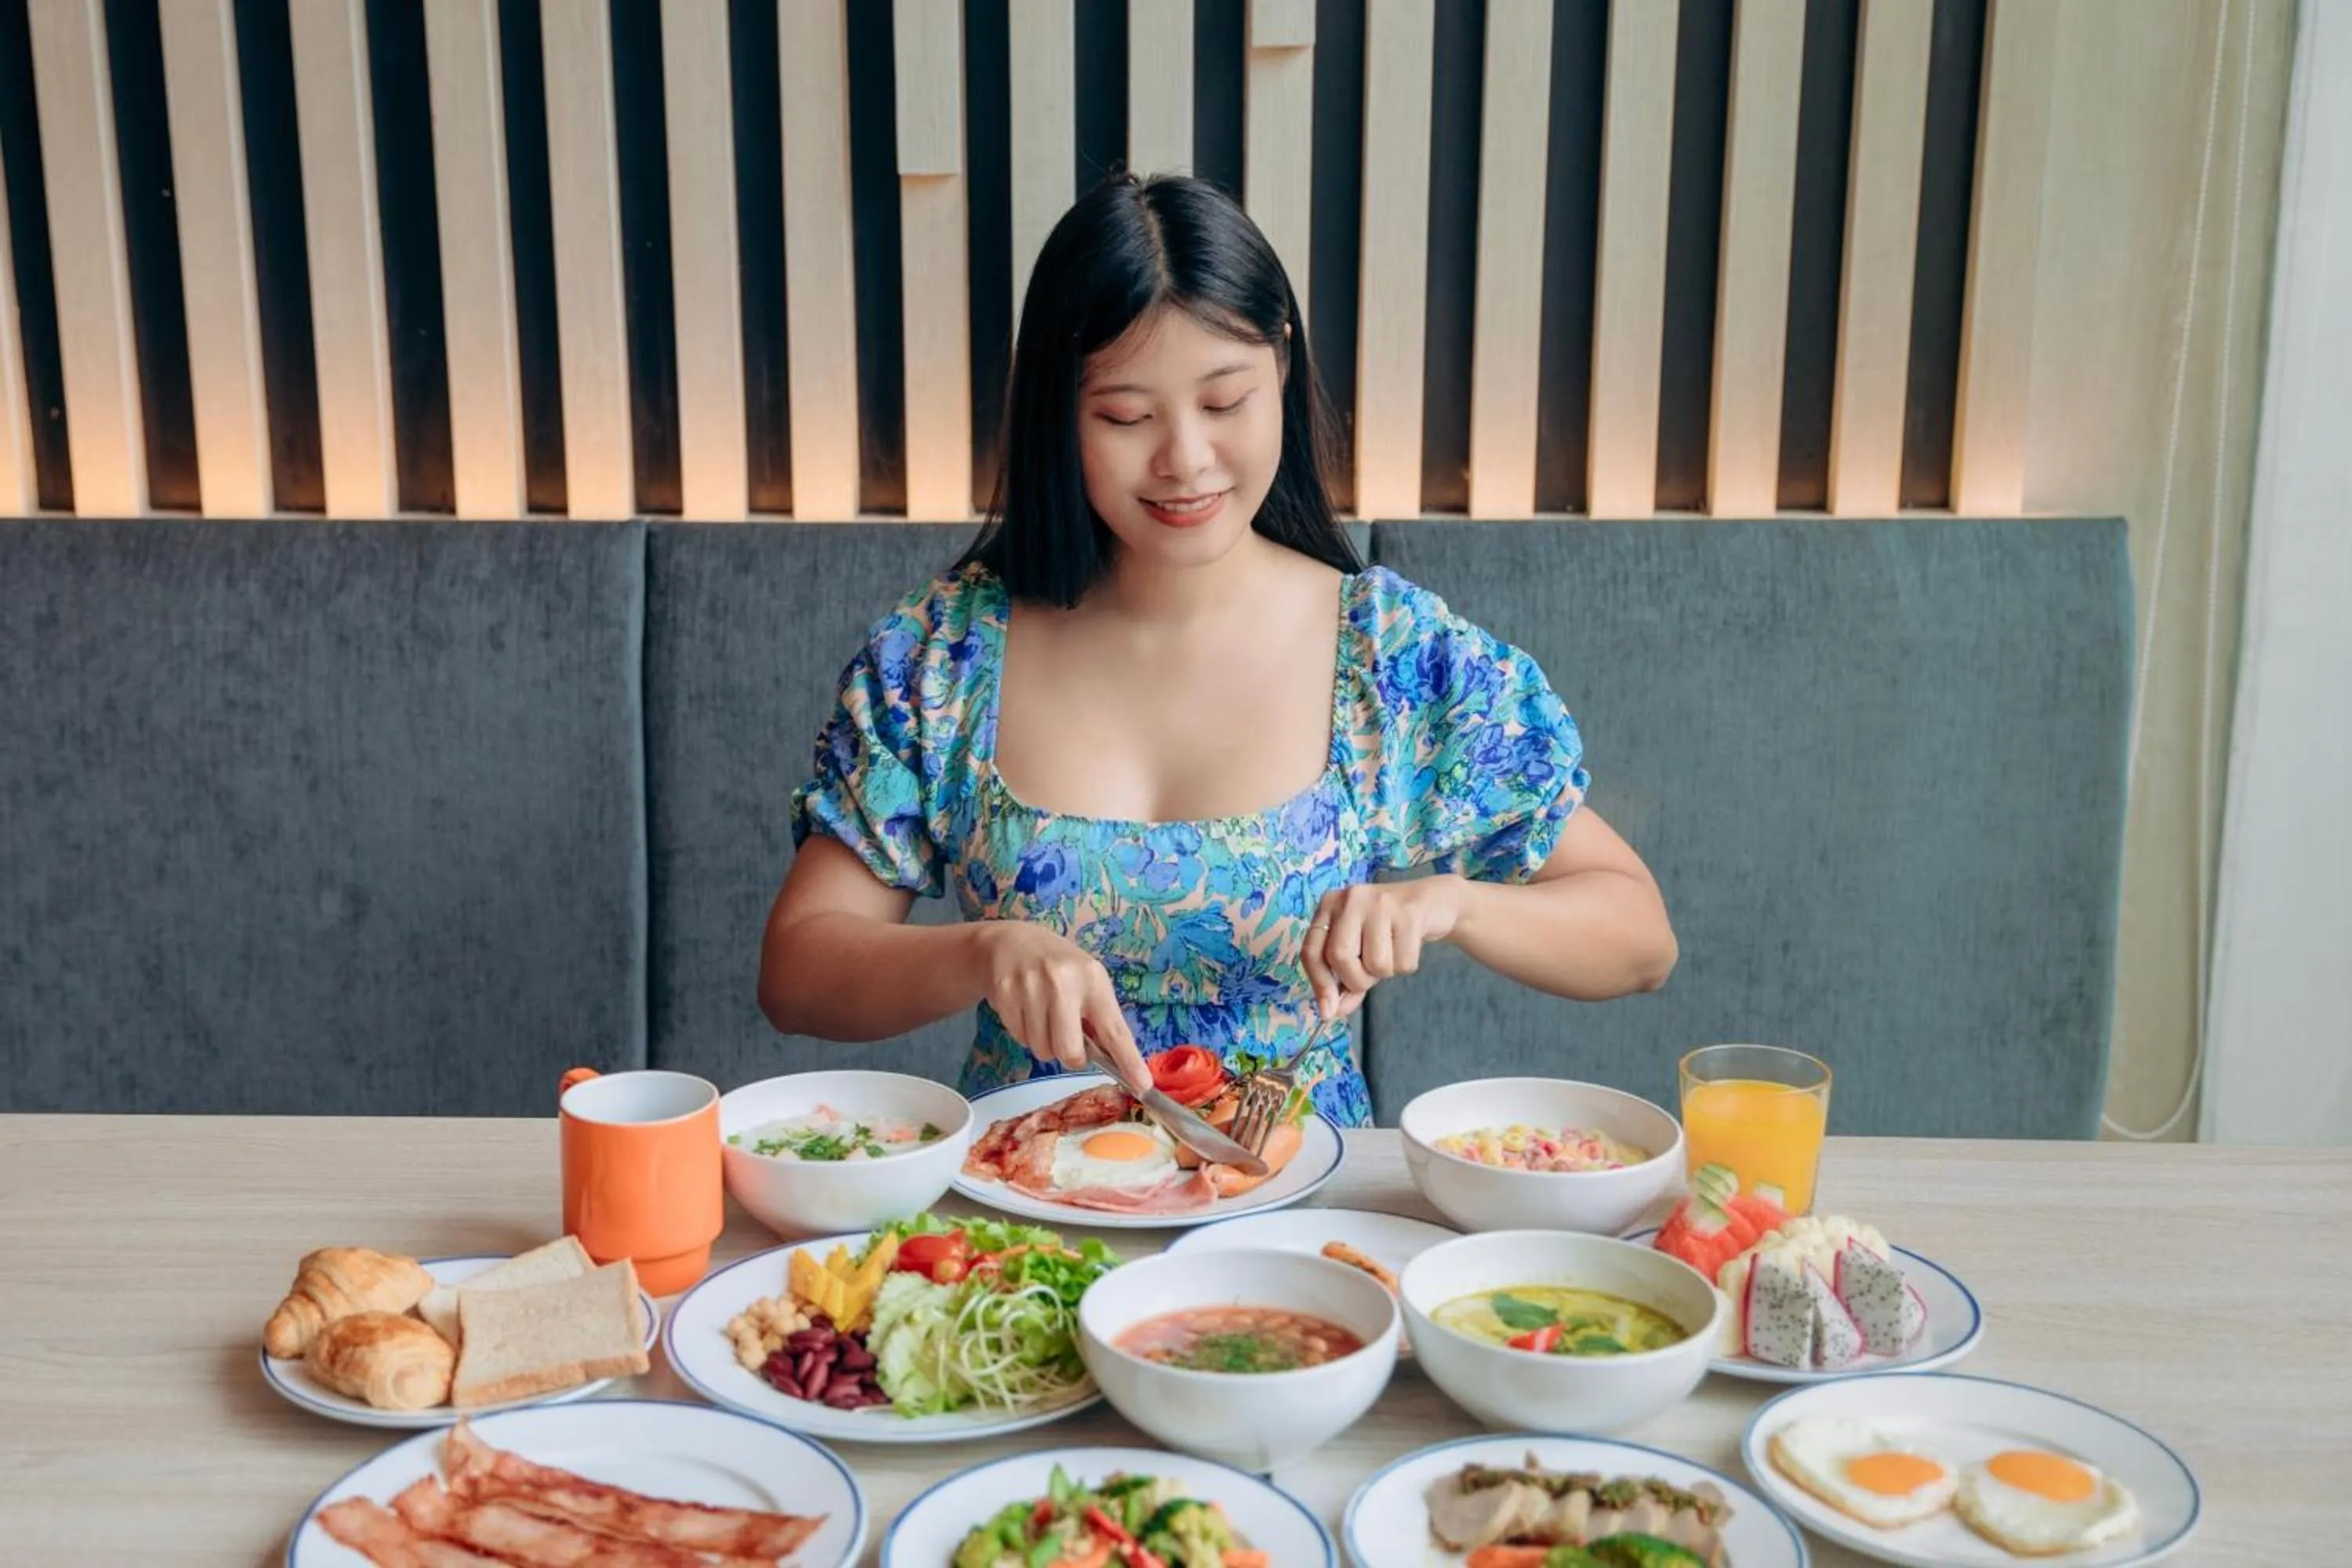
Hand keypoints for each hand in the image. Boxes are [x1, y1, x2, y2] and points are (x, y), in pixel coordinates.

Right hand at [972, 921, 1149, 1089]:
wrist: (1010, 941)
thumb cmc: (1057, 966)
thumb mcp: (1086, 980)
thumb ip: (1098, 1016)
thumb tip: (1114, 1059)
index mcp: (1092, 979)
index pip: (1114, 1029)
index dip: (1128, 1060)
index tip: (1142, 1084)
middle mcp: (1063, 982)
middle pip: (1069, 1051)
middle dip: (1069, 1055)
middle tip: (1066, 1037)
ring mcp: (1031, 988)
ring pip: (1042, 1050)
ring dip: (1044, 1043)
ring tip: (1043, 1016)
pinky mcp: (1005, 995)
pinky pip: (1020, 1038)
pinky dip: (1025, 1033)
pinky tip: (1025, 1009)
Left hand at [1302, 876, 1466, 1021]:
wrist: (1432, 903)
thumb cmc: (1387, 931)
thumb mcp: (1360, 952)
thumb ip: (1344, 981)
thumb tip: (1332, 1012)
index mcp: (1329, 906)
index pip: (1311, 950)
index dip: (1319, 984)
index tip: (1328, 1012)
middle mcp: (1350, 899)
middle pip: (1339, 956)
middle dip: (1356, 980)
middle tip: (1371, 976)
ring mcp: (1380, 903)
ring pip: (1375, 962)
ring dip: (1385, 973)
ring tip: (1392, 953)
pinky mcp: (1409, 913)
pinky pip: (1403, 961)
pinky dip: (1406, 966)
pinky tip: (1409, 946)